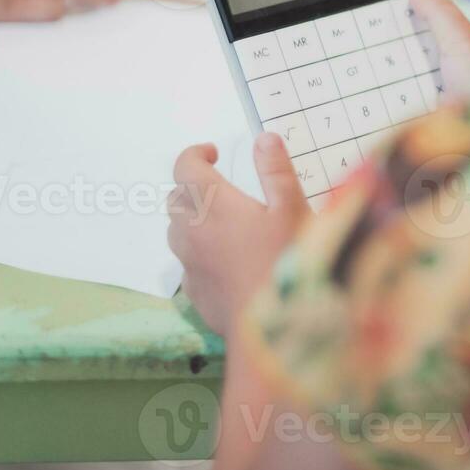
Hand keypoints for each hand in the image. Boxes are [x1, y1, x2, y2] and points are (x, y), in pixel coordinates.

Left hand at [168, 135, 308, 334]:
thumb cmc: (288, 263)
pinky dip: (200, 253)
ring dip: (193, 220)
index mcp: (212, 204)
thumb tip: (264, 138)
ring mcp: (189, 265)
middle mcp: (190, 231)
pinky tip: (229, 261)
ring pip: (177, 231)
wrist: (275, 331)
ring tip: (225, 223)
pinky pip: (188, 263)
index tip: (213, 153)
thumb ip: (276, 171)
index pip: (184, 166)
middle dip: (193, 187)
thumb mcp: (293, 210)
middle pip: (176, 198)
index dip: (196, 154)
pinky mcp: (194, 292)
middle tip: (222, 188)